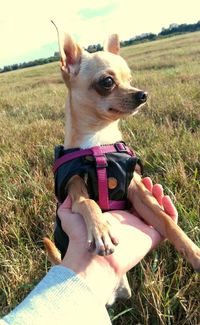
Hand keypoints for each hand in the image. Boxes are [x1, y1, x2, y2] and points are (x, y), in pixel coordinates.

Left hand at [57, 177, 176, 302]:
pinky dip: (171, 211)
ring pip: (156, 211)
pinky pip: (167, 223)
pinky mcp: (151, 237)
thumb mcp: (68, 216)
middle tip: (147, 179)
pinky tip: (166, 198)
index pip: (127, 199)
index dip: (133, 188)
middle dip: (148, 191)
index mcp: (113, 216)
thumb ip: (67, 205)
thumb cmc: (80, 237)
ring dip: (160, 197)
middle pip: (143, 204)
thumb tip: (67, 194)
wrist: (92, 258)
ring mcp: (140, 229)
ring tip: (157, 185)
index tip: (134, 176)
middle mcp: (128, 221)